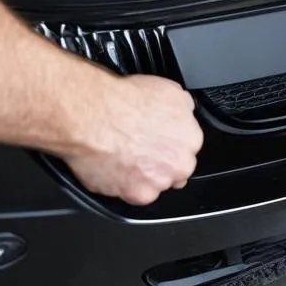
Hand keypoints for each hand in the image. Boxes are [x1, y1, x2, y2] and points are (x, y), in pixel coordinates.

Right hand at [65, 74, 203, 205]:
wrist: (94, 117)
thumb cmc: (125, 102)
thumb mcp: (168, 90)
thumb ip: (183, 108)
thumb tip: (184, 111)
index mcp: (191, 138)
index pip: (188, 147)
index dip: (171, 142)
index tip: (159, 138)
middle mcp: (179, 164)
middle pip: (175, 169)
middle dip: (161, 162)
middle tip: (140, 147)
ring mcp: (158, 182)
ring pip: (155, 184)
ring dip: (144, 175)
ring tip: (125, 155)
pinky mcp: (135, 195)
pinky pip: (133, 194)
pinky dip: (124, 184)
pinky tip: (115, 166)